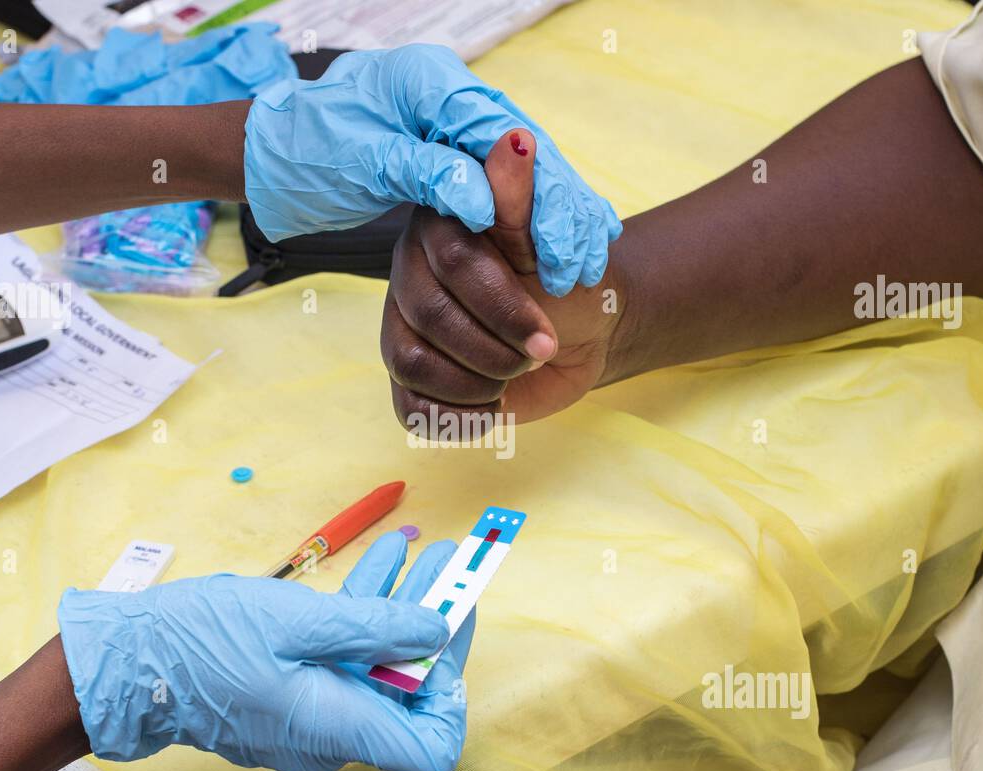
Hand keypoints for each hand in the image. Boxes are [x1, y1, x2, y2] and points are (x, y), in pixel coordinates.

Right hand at [57, 532, 474, 770]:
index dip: (454, 693)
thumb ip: (374, 627)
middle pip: (408, 690)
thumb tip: (437, 630)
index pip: (430, 746)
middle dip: (433, 623)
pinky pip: (342, 659)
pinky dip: (362, 614)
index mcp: (339, 726)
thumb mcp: (298, 621)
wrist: (128, 662)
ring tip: (423, 550)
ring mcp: (310, 715)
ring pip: (376, 664)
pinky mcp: (292, 694)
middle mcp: (332, 733)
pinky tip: (380, 561)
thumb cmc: (202, 642)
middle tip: (452, 566)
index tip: (452, 631)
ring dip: (401, 607)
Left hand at [243, 43, 621, 294]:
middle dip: (562, 212)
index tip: (557, 248)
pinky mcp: (456, 152)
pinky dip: (543, 216)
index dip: (540, 196)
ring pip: (530, 171)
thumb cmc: (307, 150)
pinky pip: (513, 184)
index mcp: (431, 82)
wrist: (274, 153)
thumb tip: (484, 204)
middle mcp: (453, 96)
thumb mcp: (364, 161)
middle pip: (530, 154)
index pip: (503, 139)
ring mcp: (457, 124)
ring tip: (589, 266)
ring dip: (562, 218)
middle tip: (582, 268)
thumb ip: (427, 172)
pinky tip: (575, 242)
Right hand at [382, 128, 629, 428]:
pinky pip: (409, 405)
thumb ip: (524, 202)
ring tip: (512, 376)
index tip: (545, 338)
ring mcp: (402, 324)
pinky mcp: (409, 374)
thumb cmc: (568, 284)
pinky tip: (490, 402)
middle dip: (494, 351)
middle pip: (430, 320)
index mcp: (441, 226)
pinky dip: (458, 416)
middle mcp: (411, 272)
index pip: (454, 266)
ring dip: (477, 384)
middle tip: (536, 356)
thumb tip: (513, 142)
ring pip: (412, 364)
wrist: (580, 336)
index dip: (502, 309)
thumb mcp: (554, 246)